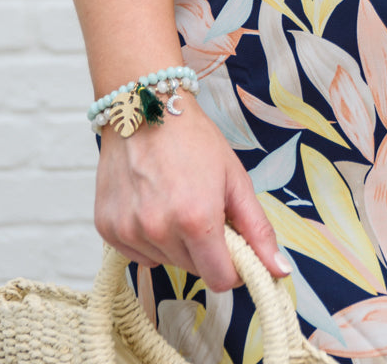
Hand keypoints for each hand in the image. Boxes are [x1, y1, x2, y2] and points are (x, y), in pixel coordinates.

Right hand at [93, 98, 289, 290]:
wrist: (144, 106)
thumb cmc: (193, 138)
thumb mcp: (234, 178)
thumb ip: (258, 229)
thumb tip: (280, 271)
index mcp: (196, 220)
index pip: (220, 279)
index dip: (232, 267)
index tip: (232, 245)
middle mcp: (159, 230)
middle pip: (193, 269)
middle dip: (204, 248)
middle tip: (202, 209)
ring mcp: (128, 231)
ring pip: (165, 262)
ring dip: (175, 243)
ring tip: (174, 200)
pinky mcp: (106, 228)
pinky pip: (137, 254)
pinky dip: (148, 238)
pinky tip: (151, 203)